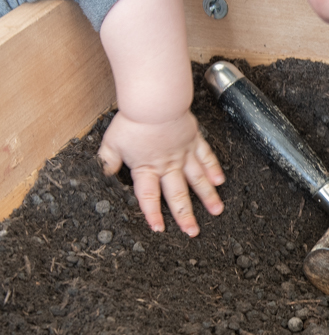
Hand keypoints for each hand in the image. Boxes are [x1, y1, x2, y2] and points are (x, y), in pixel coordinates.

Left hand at [98, 110, 224, 236]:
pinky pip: (206, 157)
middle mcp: (168, 165)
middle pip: (177, 195)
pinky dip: (213, 170)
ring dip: (207, 196)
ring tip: (216, 210)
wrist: (155, 104)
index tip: (159, 228)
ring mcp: (184, 154)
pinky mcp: (194, 140)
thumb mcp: (111, 143)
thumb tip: (103, 173)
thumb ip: (108, 161)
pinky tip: (220, 180)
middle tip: (193, 231)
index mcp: (147, 168)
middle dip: (186, 215)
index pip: (149, 197)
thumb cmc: (134, 121)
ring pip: (197, 180)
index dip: (153, 214)